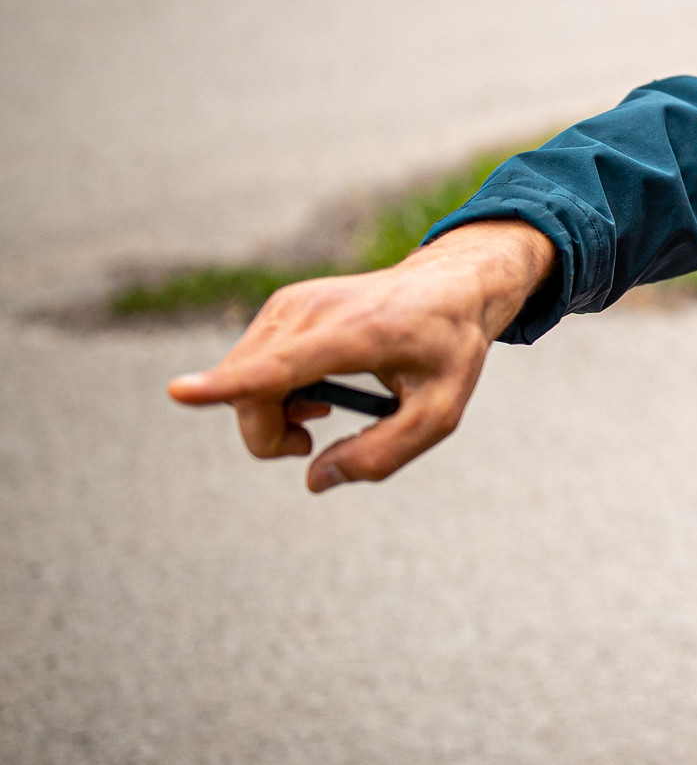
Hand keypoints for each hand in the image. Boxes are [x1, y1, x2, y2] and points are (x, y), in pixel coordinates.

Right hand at [165, 220, 555, 492]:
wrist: (449, 286)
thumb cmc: (449, 349)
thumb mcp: (440, 413)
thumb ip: (382, 454)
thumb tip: (314, 478)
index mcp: (356, 335)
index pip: (280, 365)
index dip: (227, 385)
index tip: (179, 392)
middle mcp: (313, 312)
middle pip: (250, 393)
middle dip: (270, 435)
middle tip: (315, 439)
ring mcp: (290, 304)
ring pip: (242, 382)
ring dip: (273, 413)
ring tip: (327, 407)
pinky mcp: (281, 306)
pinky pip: (249, 366)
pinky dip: (272, 391)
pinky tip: (315, 387)